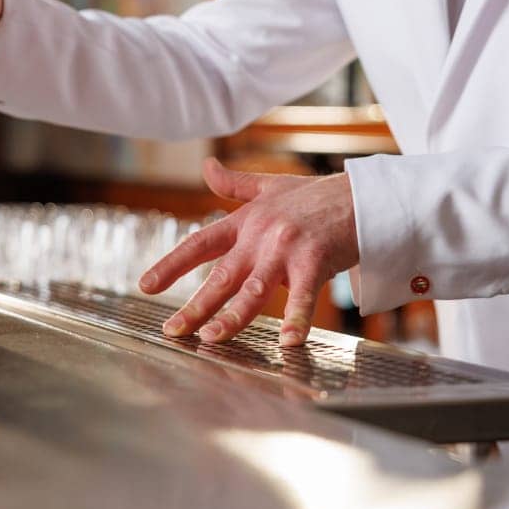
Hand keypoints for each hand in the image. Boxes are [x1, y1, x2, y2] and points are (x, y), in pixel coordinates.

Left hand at [140, 158, 358, 345]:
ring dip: (231, 317)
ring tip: (211, 339)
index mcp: (246, 221)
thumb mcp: (270, 185)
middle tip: (171, 330)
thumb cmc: (316, 196)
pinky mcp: (315, 261)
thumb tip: (206, 166)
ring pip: (253, 290)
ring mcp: (286, 249)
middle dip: (195, 306)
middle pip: (221, 276)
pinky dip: (295, 319)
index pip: (199, 243)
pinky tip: (287, 342)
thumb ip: (234, 183)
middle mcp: (260, 236)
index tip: (145, 286)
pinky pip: (303, 296)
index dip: (170, 265)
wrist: (362, 195)